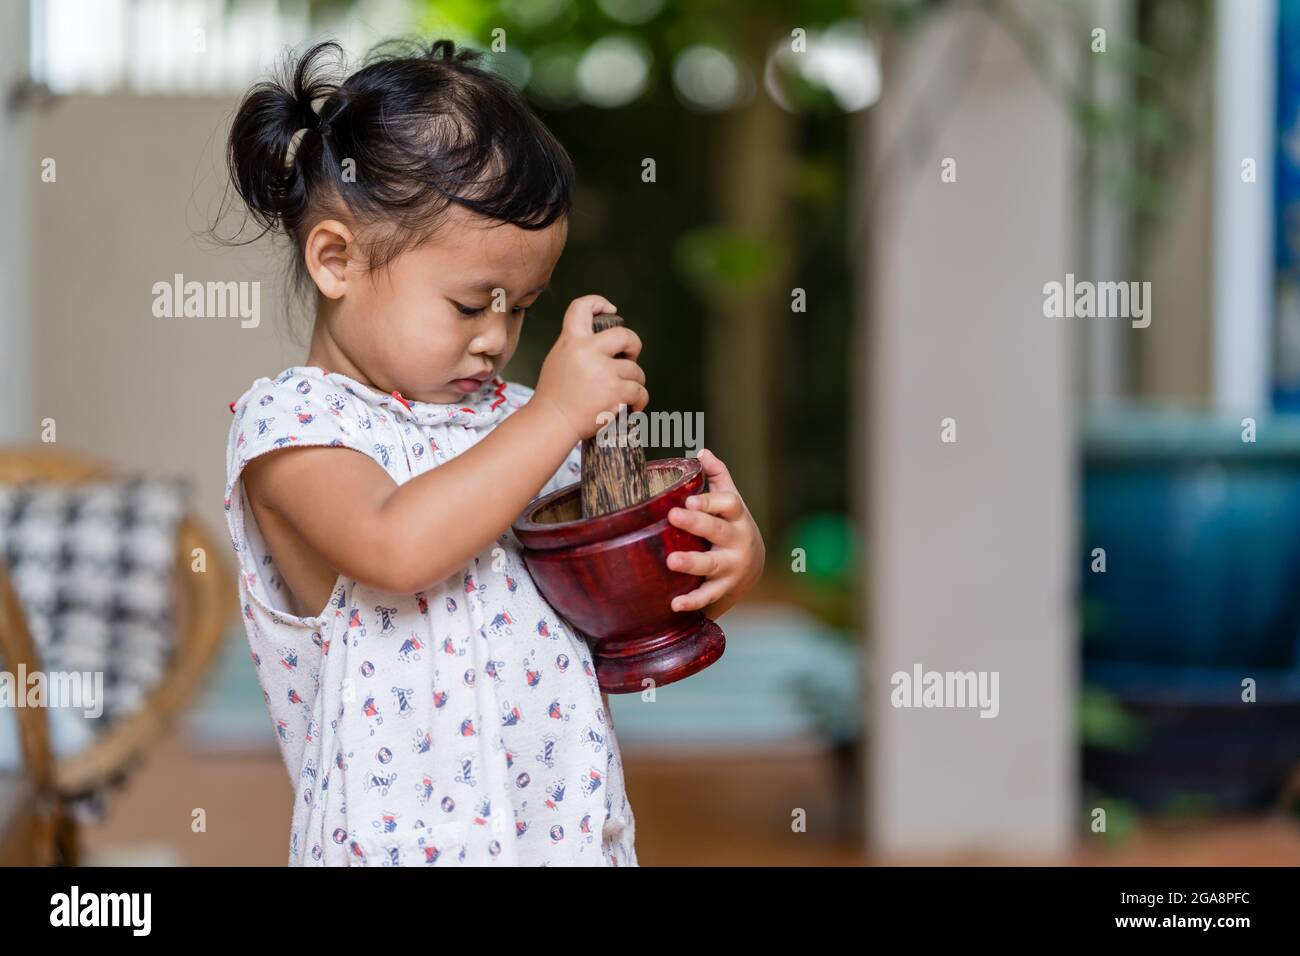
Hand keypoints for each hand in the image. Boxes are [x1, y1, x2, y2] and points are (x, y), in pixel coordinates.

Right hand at [533, 295, 648, 442]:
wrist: (552, 422)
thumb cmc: (554, 395)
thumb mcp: (558, 359)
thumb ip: (578, 347)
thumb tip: (606, 343)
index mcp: (571, 340)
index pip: (582, 307)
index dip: (599, 302)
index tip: (610, 309)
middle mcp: (588, 351)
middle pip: (626, 335)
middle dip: (634, 346)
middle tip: (630, 359)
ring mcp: (603, 371)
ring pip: (636, 370)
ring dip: (634, 382)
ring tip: (623, 393)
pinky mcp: (616, 391)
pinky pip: (640, 391)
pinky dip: (639, 401)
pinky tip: (632, 407)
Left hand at [665, 448, 764, 618]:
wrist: (752, 568)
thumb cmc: (732, 526)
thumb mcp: (730, 502)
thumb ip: (717, 477)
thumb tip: (702, 451)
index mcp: (736, 516)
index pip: (728, 504)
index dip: (710, 501)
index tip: (689, 500)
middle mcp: (738, 540)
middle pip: (718, 531)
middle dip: (697, 524)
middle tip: (674, 516)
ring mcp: (732, 566)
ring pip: (713, 564)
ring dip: (692, 562)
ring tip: (671, 561)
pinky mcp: (724, 588)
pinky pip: (709, 595)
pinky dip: (692, 601)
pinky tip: (674, 603)